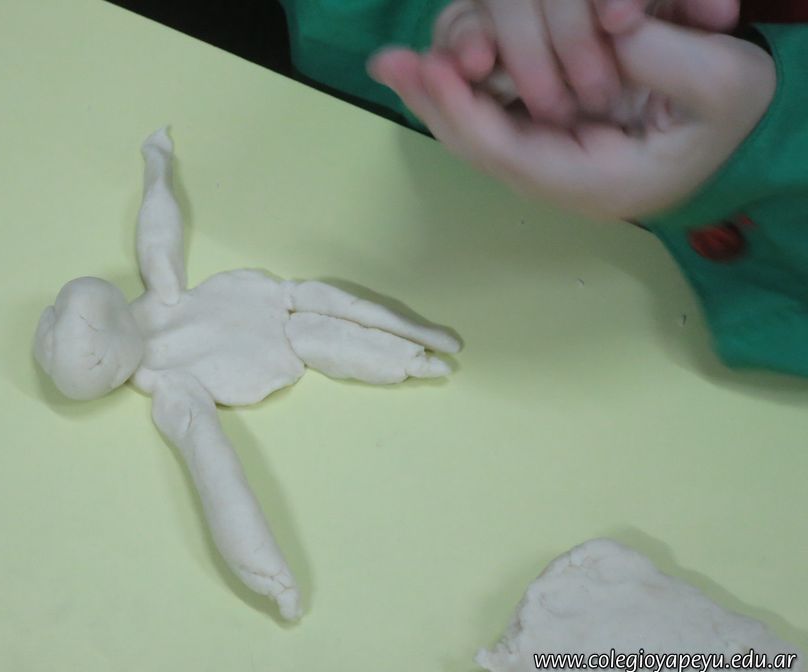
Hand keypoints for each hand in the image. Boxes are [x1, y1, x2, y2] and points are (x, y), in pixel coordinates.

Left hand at [368, 17, 773, 218]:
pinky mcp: (551, 131)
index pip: (505, 149)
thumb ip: (657, 57)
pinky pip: (496, 112)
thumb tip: (598, 26)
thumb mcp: (718, 83)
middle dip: (432, 101)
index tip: (430, 66)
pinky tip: (440, 58)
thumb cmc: (732, 119)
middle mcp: (558, 176)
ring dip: (440, 93)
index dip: (462, 107)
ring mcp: (551, 156)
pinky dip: (466, 86)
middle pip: (476, 143)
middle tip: (389, 61)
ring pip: (478, 128)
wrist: (745, 137)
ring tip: (398, 59)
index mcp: (591, 183)